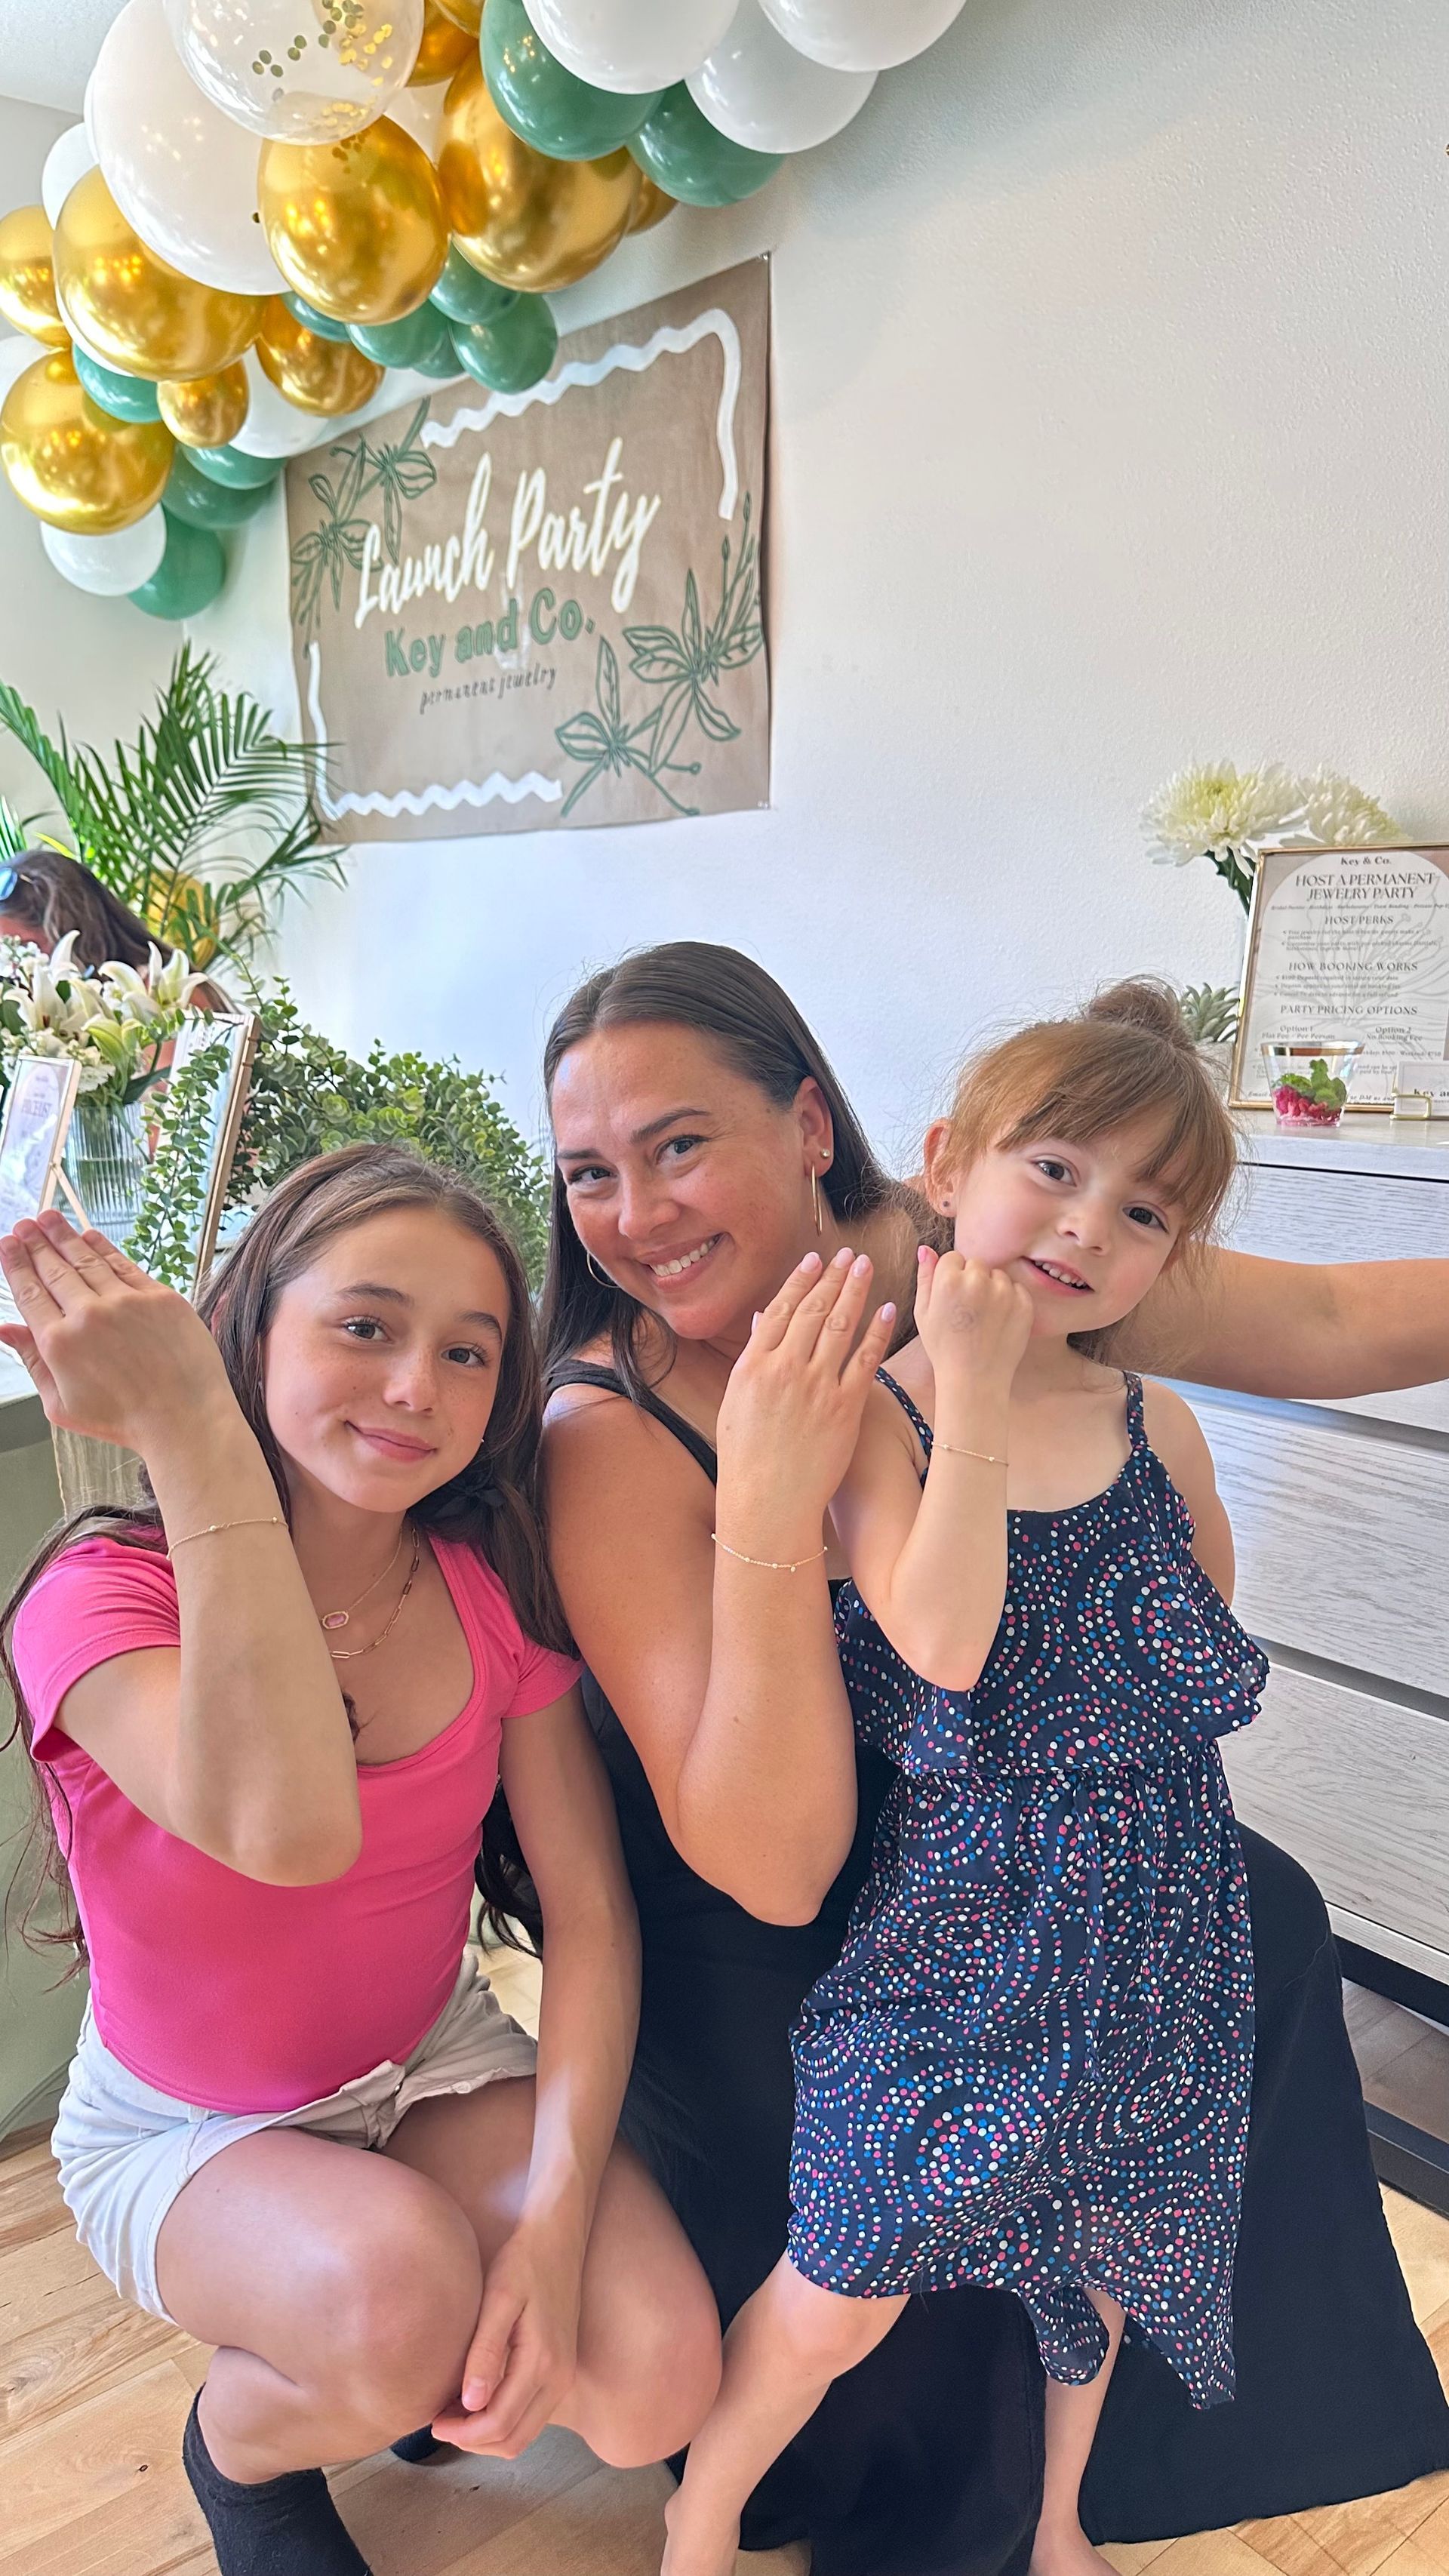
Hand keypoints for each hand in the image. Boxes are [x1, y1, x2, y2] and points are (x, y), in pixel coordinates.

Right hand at [0, 1210, 232, 1450]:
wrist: (185, 1419)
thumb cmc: (123, 1420)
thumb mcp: (61, 1404)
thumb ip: (31, 1360)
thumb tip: (4, 1329)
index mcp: (60, 1344)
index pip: (30, 1292)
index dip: (16, 1264)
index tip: (7, 1244)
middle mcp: (89, 1316)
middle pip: (55, 1269)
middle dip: (36, 1242)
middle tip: (25, 1224)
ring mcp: (127, 1302)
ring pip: (87, 1260)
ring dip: (65, 1236)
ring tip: (49, 1218)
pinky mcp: (160, 1297)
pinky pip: (124, 1265)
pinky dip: (104, 1247)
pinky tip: (89, 1235)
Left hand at [432, 2219, 583, 2459]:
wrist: (559, 2235)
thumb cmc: (524, 2260)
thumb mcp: (500, 2298)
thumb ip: (486, 2351)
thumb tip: (470, 2404)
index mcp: (543, 2362)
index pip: (499, 2424)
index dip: (462, 2433)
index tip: (432, 2419)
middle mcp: (559, 2378)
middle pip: (513, 2441)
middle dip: (473, 2440)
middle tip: (439, 2419)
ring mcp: (564, 2376)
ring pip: (523, 2433)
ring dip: (487, 2433)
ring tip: (453, 2410)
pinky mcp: (561, 2370)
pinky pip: (531, 2415)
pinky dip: (502, 2418)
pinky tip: (476, 2395)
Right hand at [715, 1249, 897, 1547]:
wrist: (767, 1502)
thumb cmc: (746, 1458)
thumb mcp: (736, 1402)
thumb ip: (753, 1358)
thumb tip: (764, 1319)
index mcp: (754, 1366)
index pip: (781, 1309)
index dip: (801, 1280)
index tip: (816, 1259)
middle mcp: (785, 1369)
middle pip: (813, 1310)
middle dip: (833, 1277)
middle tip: (850, 1254)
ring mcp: (817, 1387)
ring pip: (840, 1326)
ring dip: (856, 1292)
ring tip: (868, 1267)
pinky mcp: (844, 1408)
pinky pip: (865, 1360)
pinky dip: (877, 1332)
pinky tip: (887, 1310)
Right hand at [914, 1248, 1032, 1392]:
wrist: (974, 1379)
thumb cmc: (944, 1348)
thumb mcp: (924, 1313)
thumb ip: (925, 1277)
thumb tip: (925, 1248)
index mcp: (949, 1280)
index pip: (953, 1258)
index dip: (951, 1278)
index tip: (952, 1299)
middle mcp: (978, 1281)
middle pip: (976, 1264)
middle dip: (972, 1280)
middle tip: (968, 1310)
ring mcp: (1004, 1292)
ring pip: (997, 1275)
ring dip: (992, 1289)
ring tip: (984, 1318)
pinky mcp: (1024, 1304)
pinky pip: (1016, 1289)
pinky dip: (1010, 1301)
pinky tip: (999, 1322)